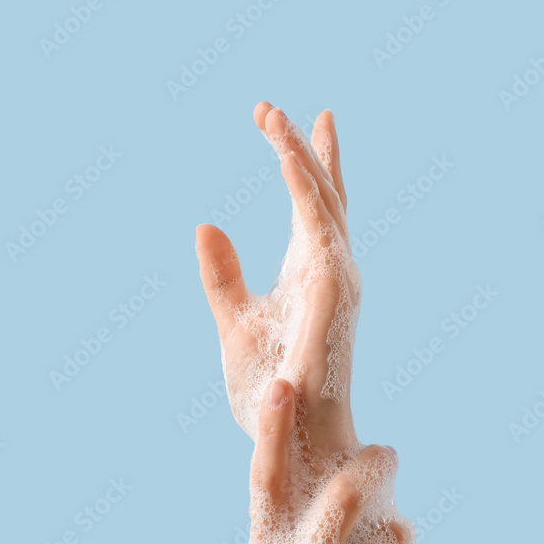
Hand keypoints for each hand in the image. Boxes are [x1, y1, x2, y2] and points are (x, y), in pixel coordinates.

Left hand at [196, 103, 359, 452]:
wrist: (289, 436)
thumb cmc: (270, 388)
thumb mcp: (233, 320)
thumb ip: (222, 275)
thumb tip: (207, 224)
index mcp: (309, 272)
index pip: (311, 204)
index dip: (301, 160)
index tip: (277, 119)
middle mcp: (330, 269)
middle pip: (321, 192)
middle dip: (299, 146)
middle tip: (267, 108)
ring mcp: (337, 277)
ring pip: (322, 199)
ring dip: (298, 154)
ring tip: (270, 116)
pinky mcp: (333, 290)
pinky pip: (321, 226)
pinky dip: (303, 188)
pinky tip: (283, 154)